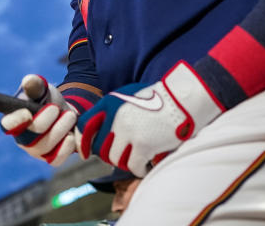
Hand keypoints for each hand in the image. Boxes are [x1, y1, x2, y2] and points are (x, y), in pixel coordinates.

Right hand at [0, 74, 78, 165]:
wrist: (65, 112)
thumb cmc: (48, 99)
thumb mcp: (42, 88)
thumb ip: (35, 84)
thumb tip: (28, 81)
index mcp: (14, 120)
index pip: (7, 125)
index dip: (16, 121)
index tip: (28, 113)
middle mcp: (22, 139)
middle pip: (29, 139)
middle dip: (45, 122)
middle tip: (56, 108)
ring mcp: (36, 151)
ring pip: (45, 148)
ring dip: (60, 130)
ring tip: (70, 116)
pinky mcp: (51, 158)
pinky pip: (57, 159)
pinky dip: (67, 147)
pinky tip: (73, 135)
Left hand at [76, 62, 223, 175]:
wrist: (181, 99)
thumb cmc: (156, 99)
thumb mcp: (127, 96)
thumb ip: (111, 111)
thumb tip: (95, 135)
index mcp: (109, 103)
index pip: (84, 126)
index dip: (82, 142)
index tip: (85, 153)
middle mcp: (115, 117)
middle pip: (100, 148)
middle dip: (109, 155)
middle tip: (122, 155)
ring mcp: (128, 131)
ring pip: (115, 159)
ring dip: (126, 161)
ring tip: (136, 157)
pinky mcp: (143, 145)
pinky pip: (133, 166)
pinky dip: (139, 168)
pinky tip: (146, 164)